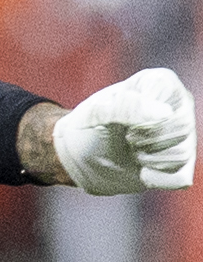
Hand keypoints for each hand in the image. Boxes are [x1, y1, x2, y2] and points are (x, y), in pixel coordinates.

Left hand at [51, 69, 195, 194]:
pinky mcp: (180, 165)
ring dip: (148, 158)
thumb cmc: (88, 129)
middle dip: (145, 139)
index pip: (168, 98)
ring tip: (132, 151)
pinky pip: (180, 179)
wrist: (78, 158)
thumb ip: (127, 108)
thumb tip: (165, 113)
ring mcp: (183, 136)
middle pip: (181, 127)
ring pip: (182, 153)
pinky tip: (141, 170)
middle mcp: (179, 106)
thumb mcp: (96, 115)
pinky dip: (155, 178)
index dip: (139, 117)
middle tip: (126, 138)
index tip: (121, 120)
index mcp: (161, 83)